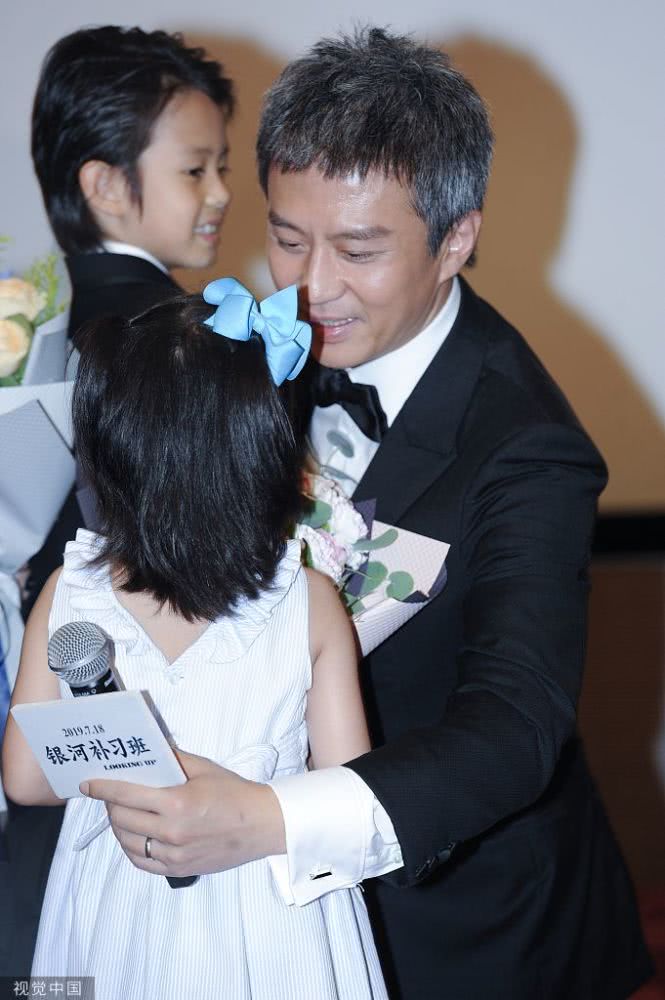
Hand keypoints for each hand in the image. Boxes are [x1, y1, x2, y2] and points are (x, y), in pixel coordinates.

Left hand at [82, 749, 285, 876]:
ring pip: (128, 842)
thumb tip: (146, 750)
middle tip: (109, 795)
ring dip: (118, 826)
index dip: (103, 788)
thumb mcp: (204, 768)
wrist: (261, 825)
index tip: (89, 784)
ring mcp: (175, 854)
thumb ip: (172, 759)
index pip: (126, 795)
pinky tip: (133, 835)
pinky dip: (131, 847)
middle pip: (122, 819)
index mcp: (177, 802)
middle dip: (109, 805)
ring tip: (119, 813)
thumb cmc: (234, 793)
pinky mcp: (179, 869)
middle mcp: (172, 832)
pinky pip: (142, 861)